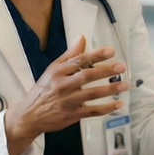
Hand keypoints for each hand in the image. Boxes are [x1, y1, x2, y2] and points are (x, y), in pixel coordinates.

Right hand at [4, 36, 126, 154]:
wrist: (29, 116)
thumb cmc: (44, 90)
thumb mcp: (52, 71)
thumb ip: (69, 55)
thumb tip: (82, 37)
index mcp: (58, 72)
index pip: (79, 60)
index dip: (96, 55)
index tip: (111, 51)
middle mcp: (63, 85)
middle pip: (86, 76)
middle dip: (105, 71)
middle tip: (121, 67)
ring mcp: (68, 101)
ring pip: (91, 94)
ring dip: (109, 89)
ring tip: (124, 85)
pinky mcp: (72, 115)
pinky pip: (92, 111)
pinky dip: (106, 108)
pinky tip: (118, 104)